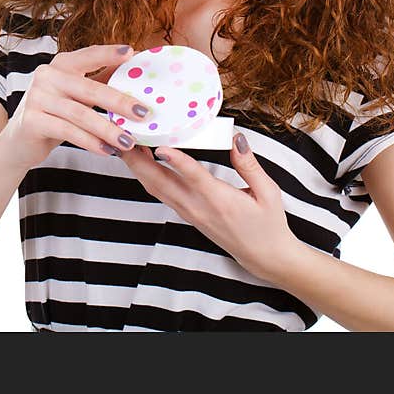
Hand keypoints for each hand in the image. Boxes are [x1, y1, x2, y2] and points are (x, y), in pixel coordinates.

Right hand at [0, 44, 150, 169]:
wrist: (19, 141)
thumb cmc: (54, 115)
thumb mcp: (76, 96)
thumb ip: (100, 83)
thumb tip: (134, 75)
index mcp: (60, 65)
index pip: (88, 56)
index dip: (109, 54)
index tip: (132, 53)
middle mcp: (46, 76)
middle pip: (89, 89)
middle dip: (119, 102)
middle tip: (143, 113)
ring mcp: (36, 97)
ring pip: (80, 113)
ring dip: (107, 129)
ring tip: (127, 141)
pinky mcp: (31, 121)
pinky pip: (67, 131)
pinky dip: (90, 142)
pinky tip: (106, 151)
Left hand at [117, 133, 299, 281]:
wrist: (263, 256)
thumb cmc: (268, 224)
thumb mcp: (268, 192)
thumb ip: (249, 165)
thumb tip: (236, 139)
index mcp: (220, 200)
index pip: (194, 177)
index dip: (176, 161)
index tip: (160, 146)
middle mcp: (198, 207)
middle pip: (161, 182)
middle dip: (139, 160)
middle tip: (125, 136)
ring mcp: (189, 212)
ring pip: (156, 188)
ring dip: (138, 167)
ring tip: (126, 143)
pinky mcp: (186, 214)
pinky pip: (161, 193)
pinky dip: (148, 176)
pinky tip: (142, 160)